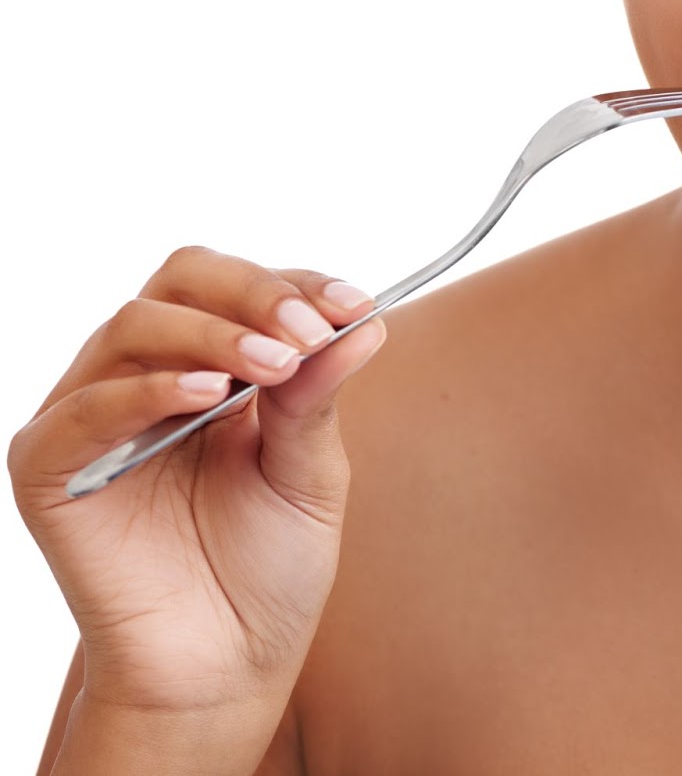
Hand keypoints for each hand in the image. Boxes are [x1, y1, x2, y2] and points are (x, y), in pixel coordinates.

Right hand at [8, 247, 385, 717]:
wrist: (224, 666)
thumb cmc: (268, 570)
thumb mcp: (309, 475)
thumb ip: (320, 397)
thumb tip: (364, 321)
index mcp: (214, 369)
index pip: (240, 289)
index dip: (293, 286)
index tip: (352, 304)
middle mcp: (148, 378)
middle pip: (180, 283)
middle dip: (252, 295)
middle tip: (307, 331)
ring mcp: (94, 418)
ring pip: (133, 327)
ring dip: (212, 336)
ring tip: (273, 365)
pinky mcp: (49, 468)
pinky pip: (85, 407)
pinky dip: (145, 390)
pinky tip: (205, 396)